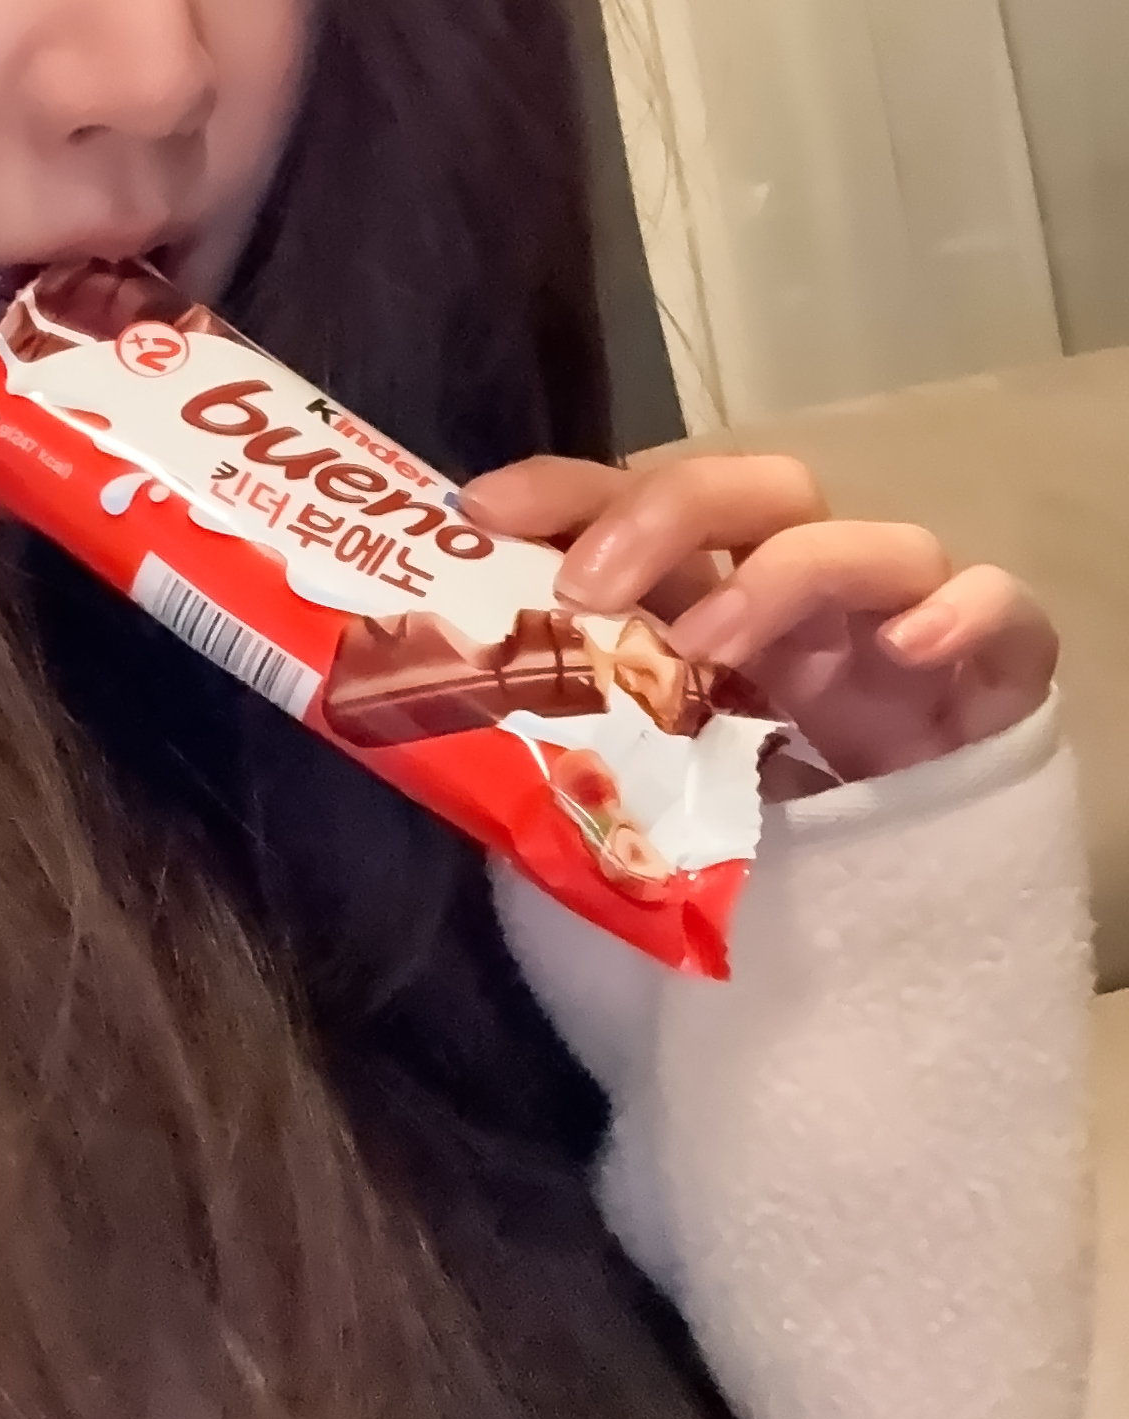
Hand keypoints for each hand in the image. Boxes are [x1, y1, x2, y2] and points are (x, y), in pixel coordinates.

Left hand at [455, 453, 1057, 788]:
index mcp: (710, 600)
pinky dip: (957, 612)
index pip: (636, 506)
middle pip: (753, 487)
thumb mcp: (626, 783)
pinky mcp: (994, 674)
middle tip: (587, 589)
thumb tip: (419, 711)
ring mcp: (900, 625)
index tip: (480, 510)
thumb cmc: (742, 835)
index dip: (563, 489)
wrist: (894, 931)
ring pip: (867, 539)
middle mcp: (803, 589)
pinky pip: (1001, 609)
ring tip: (708, 648)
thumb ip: (549, 741)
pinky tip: (904, 652)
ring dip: (780, 578)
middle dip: (665, 511)